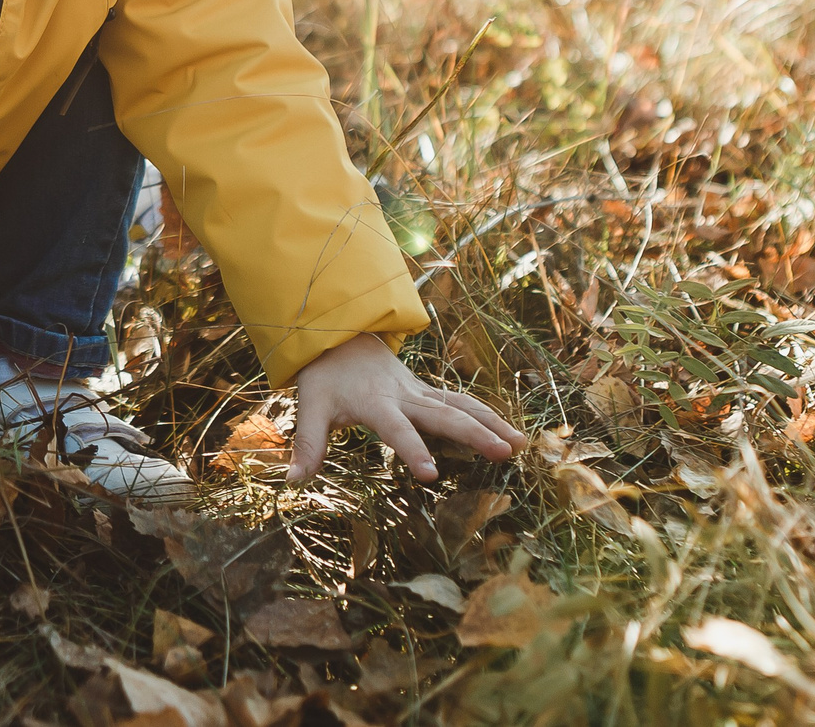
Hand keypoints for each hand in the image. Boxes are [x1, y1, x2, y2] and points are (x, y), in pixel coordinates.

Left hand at [289, 333, 524, 483]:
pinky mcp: (428, 393)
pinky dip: (487, 416)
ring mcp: (420, 392)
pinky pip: (461, 404)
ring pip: (461, 406)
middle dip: (475, 435)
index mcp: (376, 402)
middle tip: (504, 453)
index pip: (397, 430)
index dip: (413, 451)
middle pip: (444, 415)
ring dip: (491, 423)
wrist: (341, 335)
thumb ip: (307, 443)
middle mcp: (405, 396)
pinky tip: (510, 433)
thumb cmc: (326, 375)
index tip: (431, 476)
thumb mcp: (310, 405)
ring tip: (520, 445)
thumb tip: (294, 480)